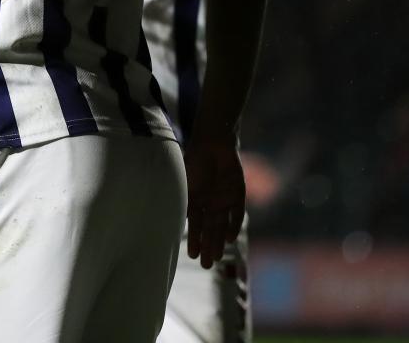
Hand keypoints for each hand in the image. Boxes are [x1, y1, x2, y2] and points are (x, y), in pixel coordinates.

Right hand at [183, 130, 245, 268]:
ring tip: (217, 257)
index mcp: (195, 200)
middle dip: (208, 246)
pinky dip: (233, 225)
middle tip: (207, 265)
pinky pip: (236, 214)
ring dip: (219, 241)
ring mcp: (224, 200)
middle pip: (209, 229)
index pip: (195, 225)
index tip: (193, 256)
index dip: (195, 240)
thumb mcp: (185, 181)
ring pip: (221, 225)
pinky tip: (230, 238)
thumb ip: (181, 199)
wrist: (214, 143)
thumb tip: (170, 217)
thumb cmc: (195, 159)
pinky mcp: (237, 195)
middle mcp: (209, 203)